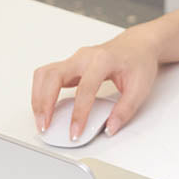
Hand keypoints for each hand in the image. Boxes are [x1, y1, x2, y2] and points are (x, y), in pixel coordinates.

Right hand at [31, 28, 159, 140]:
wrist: (138, 45)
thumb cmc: (139, 62)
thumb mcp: (140, 88)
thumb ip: (125, 110)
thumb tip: (110, 128)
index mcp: (102, 60)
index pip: (85, 89)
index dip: (78, 114)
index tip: (75, 132)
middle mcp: (84, 57)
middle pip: (53, 76)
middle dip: (45, 103)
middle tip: (45, 126)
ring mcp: (74, 59)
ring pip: (44, 74)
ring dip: (38, 97)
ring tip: (41, 119)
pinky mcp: (69, 65)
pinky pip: (47, 76)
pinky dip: (40, 92)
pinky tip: (44, 107)